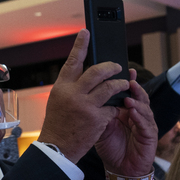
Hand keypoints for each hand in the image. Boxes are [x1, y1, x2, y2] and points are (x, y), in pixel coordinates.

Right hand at [37, 29, 127, 163]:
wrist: (57, 147)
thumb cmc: (58, 123)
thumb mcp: (58, 100)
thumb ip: (71, 86)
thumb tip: (88, 73)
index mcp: (61, 87)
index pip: (73, 61)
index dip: (80, 45)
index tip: (86, 32)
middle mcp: (73, 94)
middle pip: (97, 71)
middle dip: (111, 67)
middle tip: (116, 67)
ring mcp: (86, 106)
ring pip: (110, 87)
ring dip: (120, 85)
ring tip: (122, 85)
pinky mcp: (97, 118)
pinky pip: (113, 107)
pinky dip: (115, 107)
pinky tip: (113, 110)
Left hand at [94, 69, 158, 179]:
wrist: (120, 169)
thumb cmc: (112, 148)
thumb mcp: (102, 128)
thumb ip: (100, 113)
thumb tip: (89, 96)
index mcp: (126, 111)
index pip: (126, 93)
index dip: (125, 82)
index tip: (120, 70)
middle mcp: (137, 115)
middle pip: (138, 96)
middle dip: (134, 86)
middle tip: (128, 77)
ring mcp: (145, 124)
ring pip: (144, 108)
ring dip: (137, 100)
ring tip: (129, 93)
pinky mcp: (150, 136)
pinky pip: (146, 124)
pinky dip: (139, 116)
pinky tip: (133, 110)